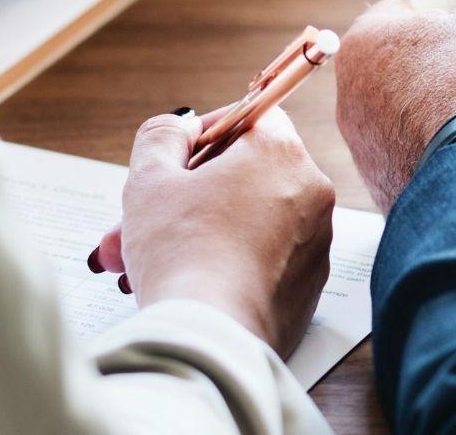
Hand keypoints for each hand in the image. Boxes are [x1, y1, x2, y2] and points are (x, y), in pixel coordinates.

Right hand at [90, 107, 334, 356]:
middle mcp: (310, 193)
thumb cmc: (180, 253)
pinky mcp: (308, 287)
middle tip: (140, 217)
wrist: (211, 338)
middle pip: (243, 176)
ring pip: (247, 221)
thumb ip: (162, 136)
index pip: (250, 116)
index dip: (206, 132)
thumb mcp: (150, 179)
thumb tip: (181, 126)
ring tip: (140, 260)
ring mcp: (315, 243)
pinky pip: (262, 260)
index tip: (175, 157)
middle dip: (185, 195)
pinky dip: (225, 263)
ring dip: (196, 232)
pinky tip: (181, 282)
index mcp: (280, 153)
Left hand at [334, 0, 455, 210]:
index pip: (402, 11)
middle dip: (438, 62)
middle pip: (401, 64)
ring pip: (404, 112)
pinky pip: (411, 153)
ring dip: (436, 108)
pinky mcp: (381, 183)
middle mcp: (349, 94)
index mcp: (364, 42)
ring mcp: (362, 144)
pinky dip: (437, 147)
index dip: (442, 12)